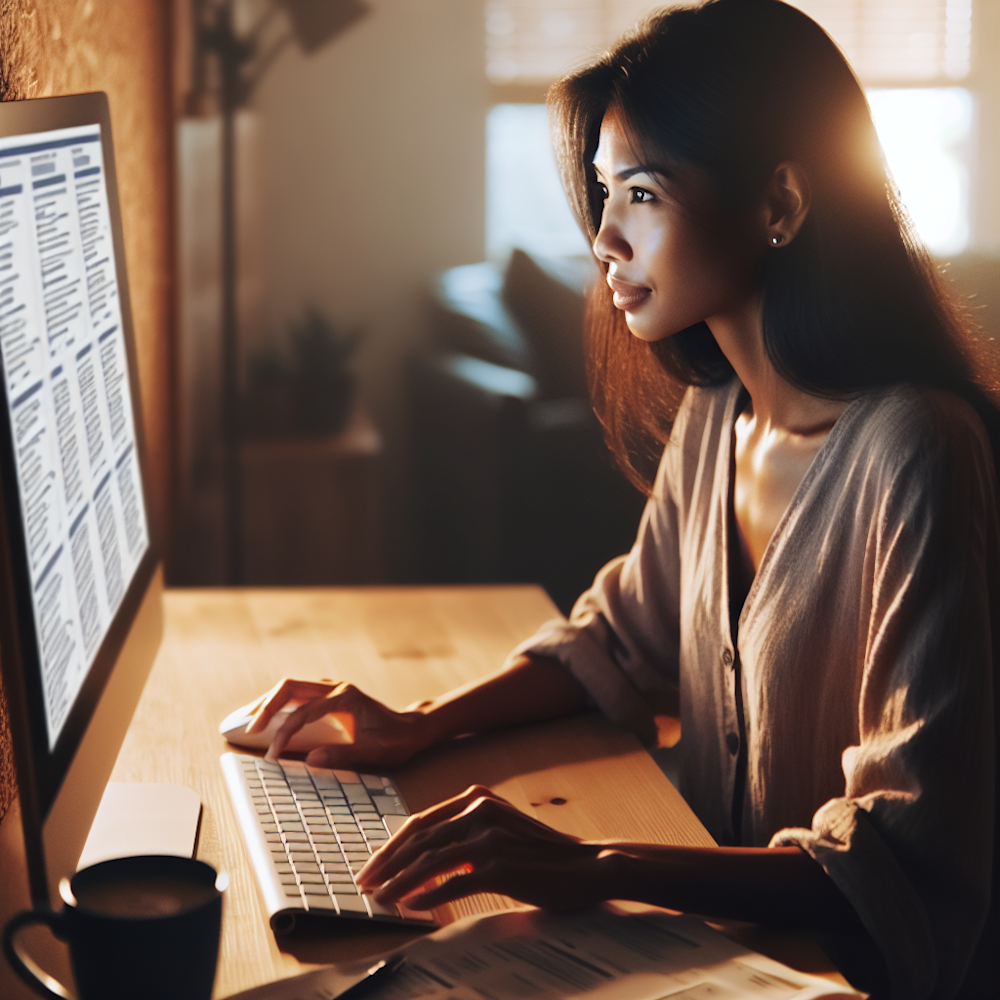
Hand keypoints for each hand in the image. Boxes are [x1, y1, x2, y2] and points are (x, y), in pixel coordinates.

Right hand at [247, 677, 428, 767]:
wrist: (411, 729)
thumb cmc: (395, 741)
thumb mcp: (374, 752)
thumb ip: (343, 755)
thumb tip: (310, 761)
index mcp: (346, 697)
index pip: (304, 710)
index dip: (285, 732)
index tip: (273, 754)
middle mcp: (335, 688)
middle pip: (290, 687)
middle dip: (265, 707)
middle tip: (246, 730)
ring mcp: (330, 689)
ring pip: (289, 688)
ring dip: (267, 703)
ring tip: (243, 721)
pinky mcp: (327, 697)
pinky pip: (295, 696)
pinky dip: (277, 705)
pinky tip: (263, 718)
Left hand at [356, 785, 617, 910]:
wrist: (588, 865)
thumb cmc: (543, 854)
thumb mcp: (501, 831)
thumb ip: (466, 835)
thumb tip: (422, 861)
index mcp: (477, 798)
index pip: (421, 822)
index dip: (393, 846)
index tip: (373, 867)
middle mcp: (480, 809)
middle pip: (419, 838)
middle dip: (387, 864)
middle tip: (366, 885)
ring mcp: (490, 836)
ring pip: (430, 860)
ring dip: (401, 882)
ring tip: (382, 900)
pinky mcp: (500, 864)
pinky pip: (453, 882)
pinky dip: (428, 895)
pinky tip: (413, 908)